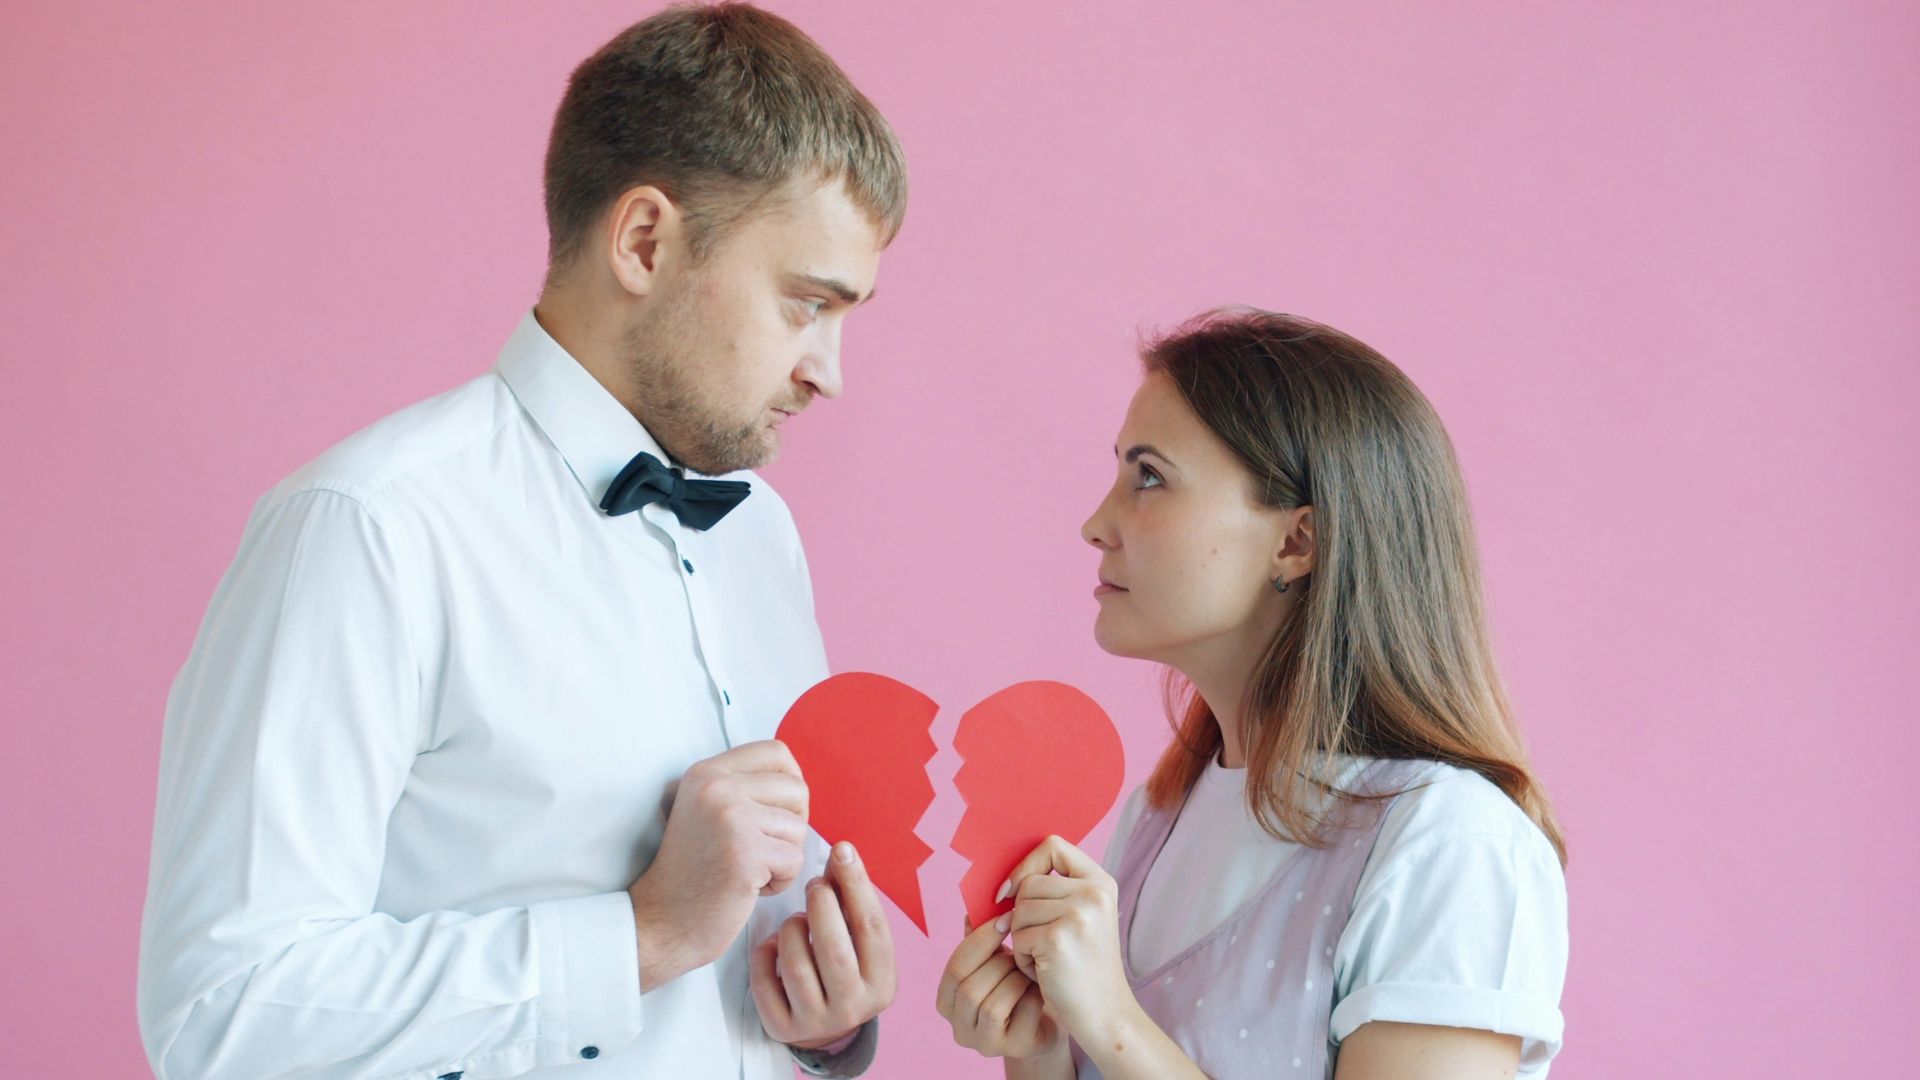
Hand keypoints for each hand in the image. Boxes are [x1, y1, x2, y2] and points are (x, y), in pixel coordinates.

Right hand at [628, 740, 808, 989]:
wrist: (661, 921)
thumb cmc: (693, 873)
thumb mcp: (707, 811)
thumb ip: (744, 788)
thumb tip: (798, 778)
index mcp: (706, 772)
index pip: (776, 752)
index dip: (791, 780)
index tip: (779, 811)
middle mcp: (717, 786)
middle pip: (797, 789)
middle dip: (792, 825)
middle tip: (763, 849)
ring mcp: (731, 817)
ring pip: (799, 828)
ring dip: (783, 857)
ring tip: (748, 870)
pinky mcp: (746, 852)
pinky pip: (795, 860)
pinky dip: (780, 881)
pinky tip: (748, 888)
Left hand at [750, 841, 897, 1047]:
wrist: (824, 1024)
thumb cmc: (844, 967)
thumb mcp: (857, 941)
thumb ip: (851, 902)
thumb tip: (841, 853)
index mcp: (882, 983)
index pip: (873, 928)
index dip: (857, 885)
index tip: (842, 850)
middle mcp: (853, 1007)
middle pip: (834, 950)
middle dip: (821, 906)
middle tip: (814, 885)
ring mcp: (816, 1022)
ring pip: (797, 966)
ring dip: (792, 929)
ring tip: (796, 920)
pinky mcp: (782, 1028)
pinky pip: (765, 982)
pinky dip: (765, 954)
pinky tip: (774, 945)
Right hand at [936, 914, 1063, 1060]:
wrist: (1049, 1016)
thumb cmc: (1018, 984)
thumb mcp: (997, 960)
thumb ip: (981, 939)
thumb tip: (972, 910)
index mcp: (947, 1000)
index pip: (954, 966)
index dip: (980, 939)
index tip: (1005, 918)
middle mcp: (958, 1026)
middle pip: (968, 988)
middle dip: (999, 963)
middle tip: (1022, 948)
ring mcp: (983, 1043)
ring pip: (990, 1005)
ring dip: (1015, 980)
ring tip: (1029, 970)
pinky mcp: (1012, 1049)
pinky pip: (1019, 1016)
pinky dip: (1031, 996)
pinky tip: (1039, 988)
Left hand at [1004, 835, 1136, 1038]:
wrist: (1105, 1015)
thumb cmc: (1084, 969)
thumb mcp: (1079, 919)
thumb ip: (1052, 892)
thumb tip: (1000, 883)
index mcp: (1101, 882)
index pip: (1053, 846)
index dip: (1027, 864)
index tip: (1014, 889)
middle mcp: (1094, 893)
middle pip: (1028, 884)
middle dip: (1023, 917)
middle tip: (1046, 945)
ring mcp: (1078, 914)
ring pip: (1018, 911)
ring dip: (1022, 939)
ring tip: (1048, 959)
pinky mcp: (1058, 938)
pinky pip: (1017, 937)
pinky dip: (1022, 959)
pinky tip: (1045, 972)